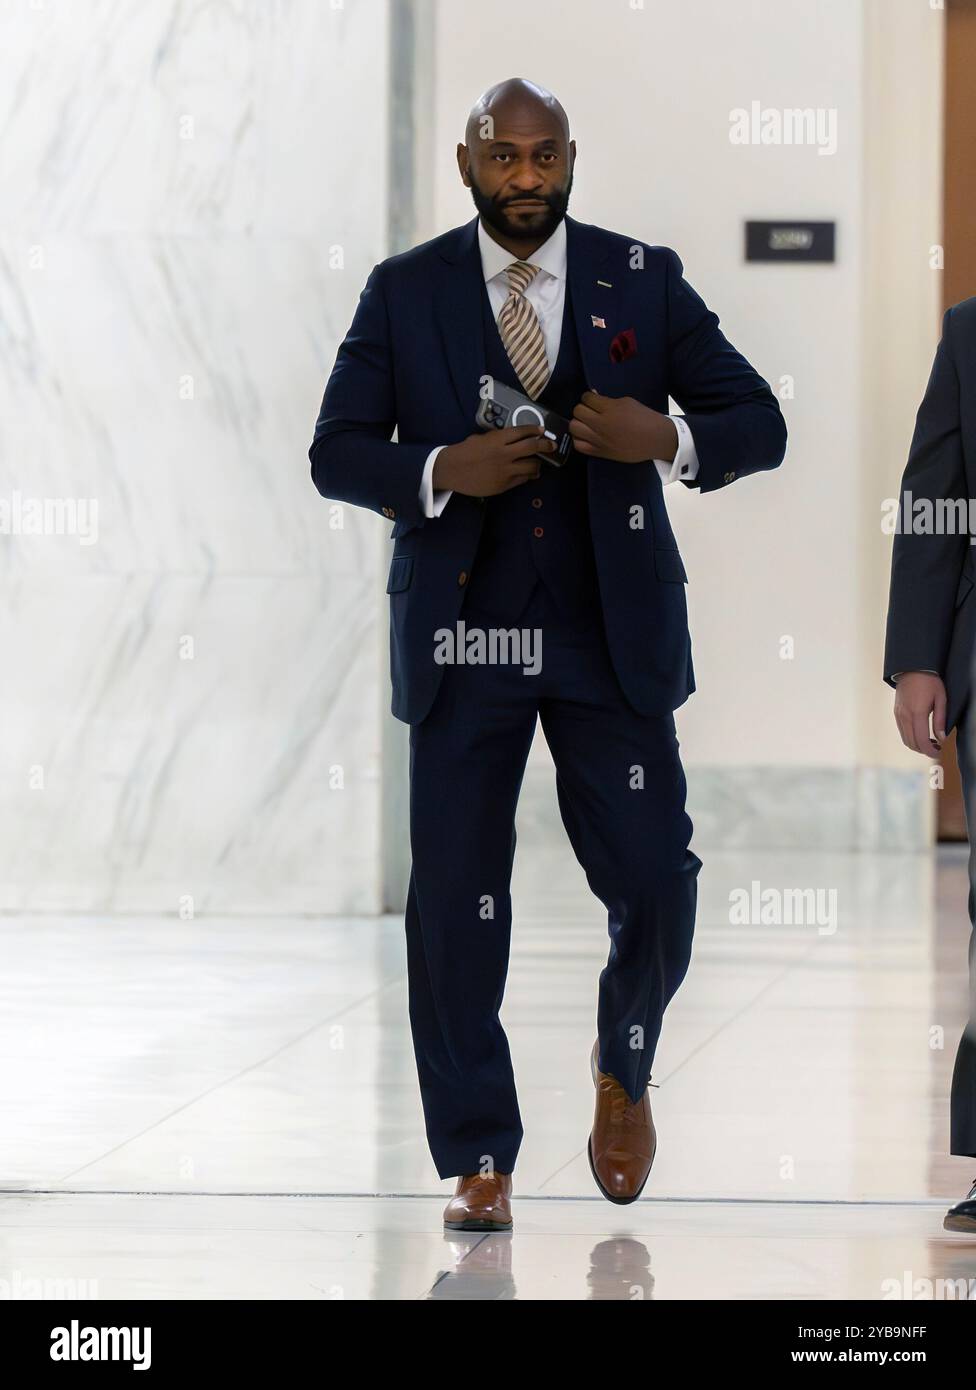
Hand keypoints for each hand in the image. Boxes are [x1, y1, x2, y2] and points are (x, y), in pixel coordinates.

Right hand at [433, 426, 553, 496]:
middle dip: (545, 445)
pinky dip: (527, 476)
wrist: (452, 470)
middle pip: (532, 448)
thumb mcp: (481, 438)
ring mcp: (505, 470)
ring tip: (539, 464)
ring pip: (531, 466)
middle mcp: (505, 454)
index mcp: (498, 439)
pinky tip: (528, 474)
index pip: (522, 432)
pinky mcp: (504, 484)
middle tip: (551, 445)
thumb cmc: (464, 451)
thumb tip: (512, 439)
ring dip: (537, 464)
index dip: (535, 431)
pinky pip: (522, 480)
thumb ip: (497, 438)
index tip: (542, 431)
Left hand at [569, 390, 677, 462]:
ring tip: (587, 423)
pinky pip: (578, 446)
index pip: (587, 398)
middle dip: (582, 408)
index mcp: (610, 409)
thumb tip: (593, 397)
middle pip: (577, 411)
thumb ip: (608, 400)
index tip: (593, 399)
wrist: (655, 439)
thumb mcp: (627, 402)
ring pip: (574, 427)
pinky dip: (579, 439)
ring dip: (578, 422)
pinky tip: (586, 435)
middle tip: (590, 410)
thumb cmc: (644, 418)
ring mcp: (599, 439)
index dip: (589, 397)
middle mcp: (602, 424)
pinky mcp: (600, 452)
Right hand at [893, 672, 946, 754]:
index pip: (922, 741)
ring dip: (917, 745)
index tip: (939, 753)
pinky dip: (911, 737)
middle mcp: (905, 716)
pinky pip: (902, 731)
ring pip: (905, 739)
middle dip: (924, 750)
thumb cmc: (929, 681)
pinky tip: (921, 734)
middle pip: (912, 743)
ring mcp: (898, 715)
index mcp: (917, 713)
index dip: (931, 751)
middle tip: (937, 749)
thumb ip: (940, 720)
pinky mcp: (896, 713)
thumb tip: (942, 738)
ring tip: (930, 742)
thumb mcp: (941, 699)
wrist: (912, 667)